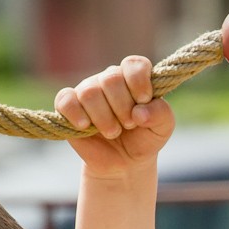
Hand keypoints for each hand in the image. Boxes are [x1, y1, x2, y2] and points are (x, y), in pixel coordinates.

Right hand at [54, 55, 174, 178]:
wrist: (125, 164)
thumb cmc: (144, 139)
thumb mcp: (163, 128)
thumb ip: (161, 114)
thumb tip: (139, 112)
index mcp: (132, 78)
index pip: (134, 64)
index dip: (138, 81)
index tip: (143, 101)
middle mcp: (108, 80)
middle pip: (111, 79)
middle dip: (123, 107)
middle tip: (128, 124)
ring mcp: (87, 91)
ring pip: (90, 92)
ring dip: (104, 118)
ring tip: (112, 132)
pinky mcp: (68, 106)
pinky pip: (65, 100)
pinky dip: (76, 114)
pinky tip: (86, 126)